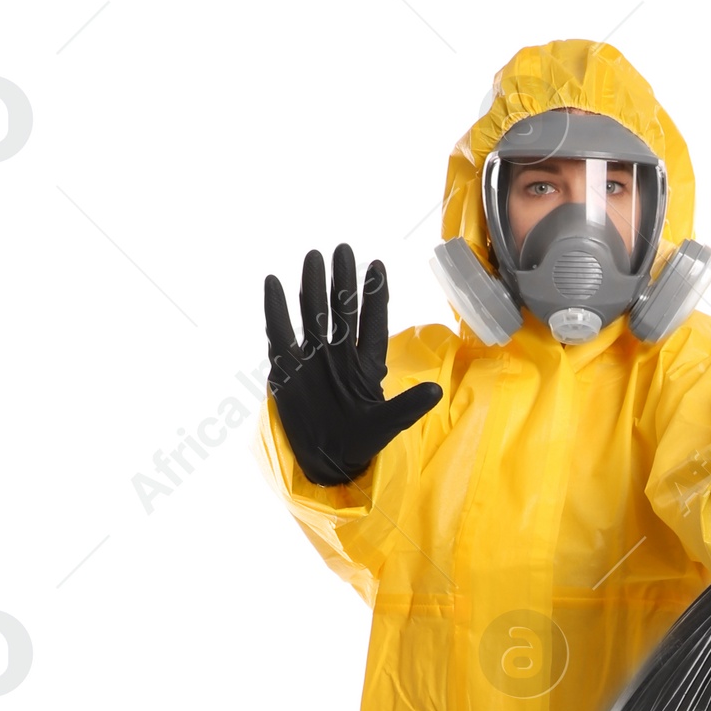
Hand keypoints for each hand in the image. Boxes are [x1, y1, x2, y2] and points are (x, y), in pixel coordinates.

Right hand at [264, 244, 440, 485]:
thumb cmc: (362, 442)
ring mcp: (313, 358)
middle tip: (343, 249)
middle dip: (342, 279)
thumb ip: (408, 407)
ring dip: (313, 286)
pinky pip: (280, 333)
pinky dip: (277, 310)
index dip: (375, 294)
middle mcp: (340, 354)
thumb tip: (437, 391)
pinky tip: (274, 283)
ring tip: (313, 257)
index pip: (373, 321)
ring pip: (313, 313)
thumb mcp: (388, 425)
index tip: (377, 265)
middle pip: (342, 309)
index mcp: (367, 364)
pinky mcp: (287, 368)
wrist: (327, 461)